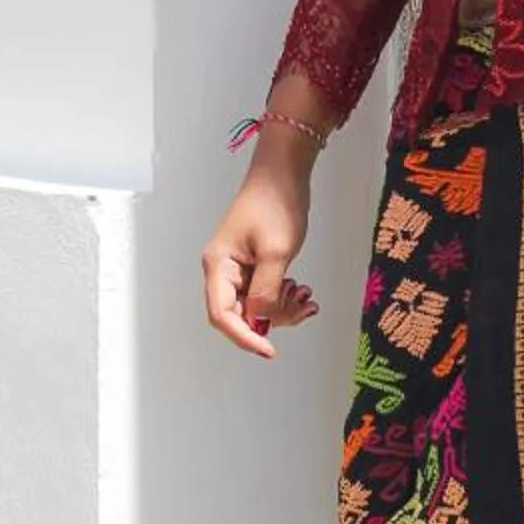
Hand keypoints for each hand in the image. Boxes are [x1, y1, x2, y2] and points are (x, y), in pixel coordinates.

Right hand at [202, 156, 319, 360]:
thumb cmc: (275, 203)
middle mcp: (223, 270)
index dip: (244, 337)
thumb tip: (261, 321)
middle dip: (270, 319)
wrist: (285, 173)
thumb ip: (266, 291)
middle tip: (299, 308)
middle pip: (239, 314)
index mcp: (218, 265)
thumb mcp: (276, 251)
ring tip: (304, 295)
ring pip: (255, 306)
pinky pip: (264, 293)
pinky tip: (301, 291)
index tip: (269, 350)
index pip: (222, 315)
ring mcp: (238, 268)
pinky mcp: (254, 265)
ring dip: (281, 308)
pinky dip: (283, 297)